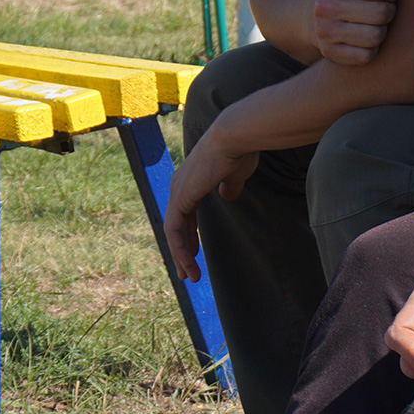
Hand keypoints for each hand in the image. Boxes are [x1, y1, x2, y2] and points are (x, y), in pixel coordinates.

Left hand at [164, 126, 259, 282]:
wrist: (235, 138)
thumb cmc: (239, 152)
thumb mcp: (234, 175)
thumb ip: (230, 187)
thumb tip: (229, 196)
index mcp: (191, 180)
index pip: (185, 214)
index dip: (190, 236)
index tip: (195, 254)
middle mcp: (179, 185)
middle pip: (177, 225)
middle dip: (183, 250)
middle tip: (187, 272)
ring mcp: (178, 191)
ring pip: (174, 232)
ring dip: (182, 255)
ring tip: (191, 276)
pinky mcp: (181, 198)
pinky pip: (175, 231)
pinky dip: (181, 249)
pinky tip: (189, 263)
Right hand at [314, 0, 410, 64]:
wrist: (316, 15)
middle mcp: (325, 6)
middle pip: (381, 13)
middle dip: (389, 11)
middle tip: (383, 10)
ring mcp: (325, 31)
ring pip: (375, 36)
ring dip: (382, 31)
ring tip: (375, 23)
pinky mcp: (329, 53)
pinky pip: (366, 56)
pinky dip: (372, 48)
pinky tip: (366, 39)